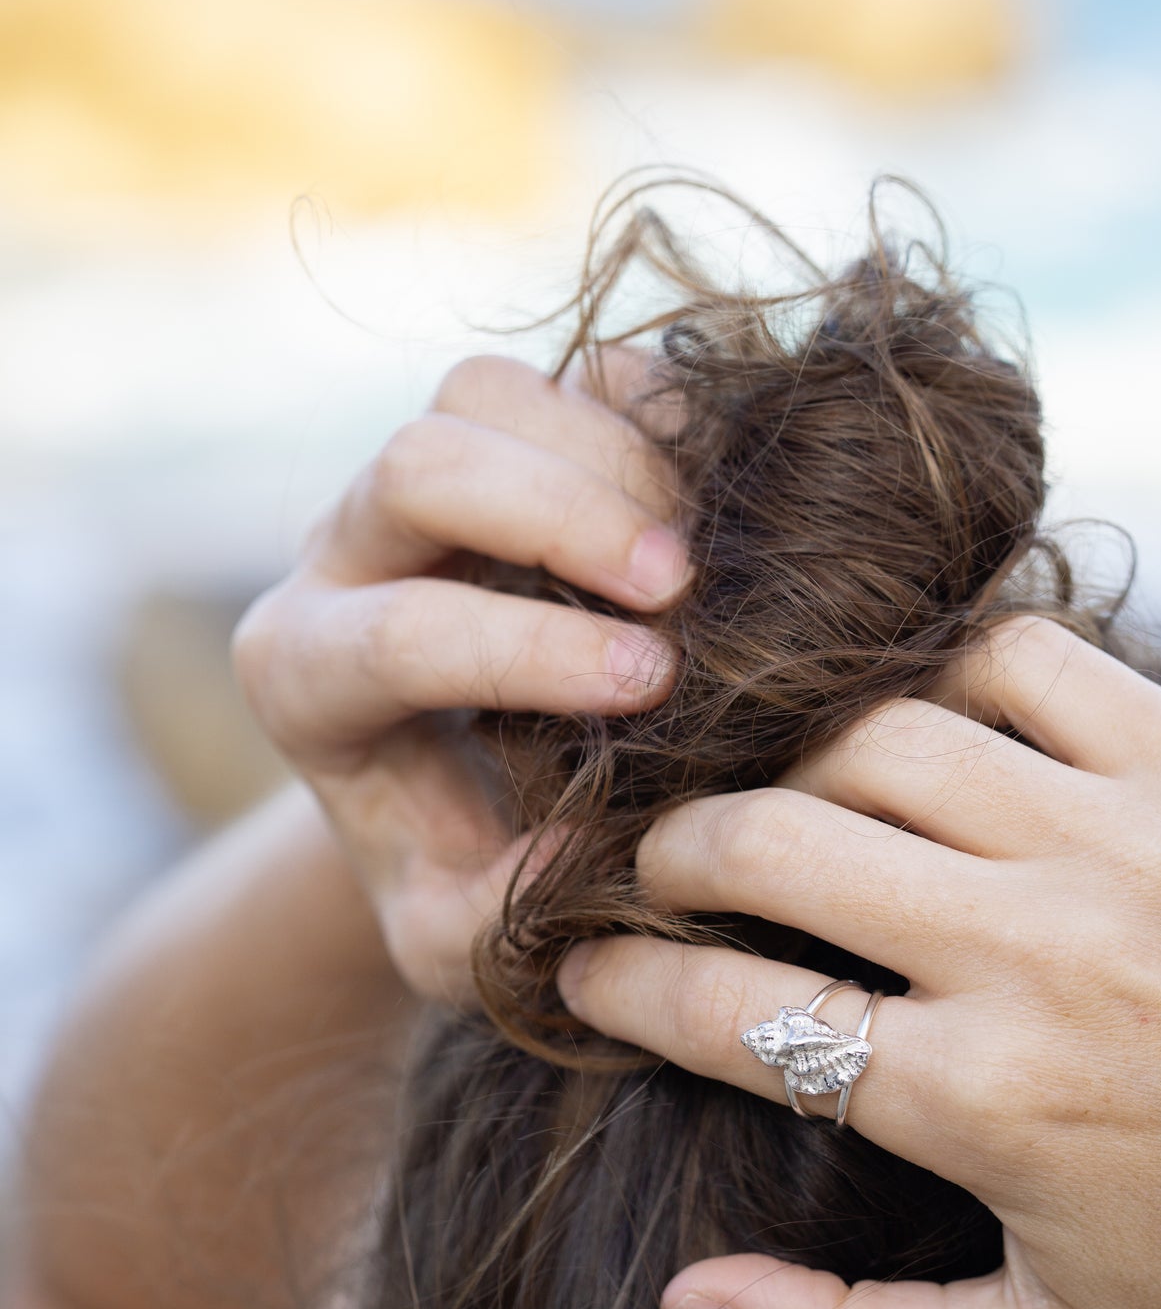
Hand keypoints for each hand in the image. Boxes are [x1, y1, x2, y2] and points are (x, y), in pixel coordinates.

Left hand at [232, 353, 686, 1001]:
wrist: (451, 801)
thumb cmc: (454, 874)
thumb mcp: (460, 939)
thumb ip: (500, 912)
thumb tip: (587, 833)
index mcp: (307, 681)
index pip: (400, 635)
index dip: (531, 651)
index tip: (654, 685)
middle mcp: (341, 559)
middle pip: (421, 467)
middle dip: (559, 517)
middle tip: (680, 588)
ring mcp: (413, 484)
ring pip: (478, 394)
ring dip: (605, 450)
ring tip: (696, 548)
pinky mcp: (500, 442)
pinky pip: (558, 369)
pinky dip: (642, 401)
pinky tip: (706, 483)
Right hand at [557, 617, 1160, 1308]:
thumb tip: (685, 1301)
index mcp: (981, 1101)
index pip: (727, 1012)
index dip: (617, 984)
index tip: (577, 970)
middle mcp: (1031, 951)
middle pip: (767, 844)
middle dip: (670, 856)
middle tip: (660, 874)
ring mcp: (1116, 836)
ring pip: (874, 737)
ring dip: (794, 767)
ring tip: (788, 809)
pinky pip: (1018, 658)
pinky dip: (946, 677)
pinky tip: (933, 737)